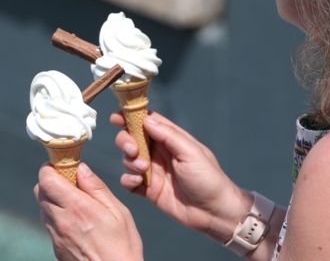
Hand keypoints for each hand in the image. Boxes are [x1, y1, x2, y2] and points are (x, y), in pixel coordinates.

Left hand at [34, 163, 142, 260]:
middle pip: (40, 191)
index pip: (46, 180)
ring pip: (43, 208)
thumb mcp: (118, 211)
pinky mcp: (56, 248)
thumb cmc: (123, 245)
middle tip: (72, 182)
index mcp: (77, 208)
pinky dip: (58, 217)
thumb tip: (81, 168)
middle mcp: (61, 221)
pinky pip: (50, 225)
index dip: (51, 168)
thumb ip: (96, 188)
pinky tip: (78, 222)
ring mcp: (56, 236)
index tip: (64, 166)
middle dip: (52, 181)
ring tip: (77, 203)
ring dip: (54, 199)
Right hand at [111, 112, 252, 242]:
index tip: (116, 117)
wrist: (213, 212)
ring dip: (130, 162)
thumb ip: (168, 135)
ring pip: (128, 159)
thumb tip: (146, 119)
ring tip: (143, 169)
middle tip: (133, 150)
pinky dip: (128, 180)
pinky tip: (137, 183)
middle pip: (133, 139)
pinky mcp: (148, 190)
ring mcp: (153, 171)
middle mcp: (160, 153)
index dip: (130, 117)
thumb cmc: (208, 179)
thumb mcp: (191, 152)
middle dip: (126, 141)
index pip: (148, 122)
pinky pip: (129, 181)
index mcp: (172, 139)